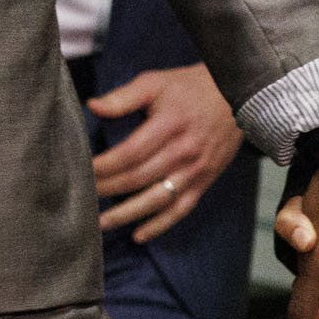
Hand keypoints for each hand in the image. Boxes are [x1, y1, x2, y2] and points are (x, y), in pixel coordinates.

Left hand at [89, 62, 245, 241]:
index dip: (104, 166)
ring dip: (128, 214)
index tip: (83, 171)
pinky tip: (139, 235)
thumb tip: (92, 106)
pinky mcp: (204, 182)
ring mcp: (195, 170)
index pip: (130, 153)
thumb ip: (123, 97)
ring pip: (157, 199)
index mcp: (169, 124)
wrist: (235, 97)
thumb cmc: (189, 88)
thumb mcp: (155, 83)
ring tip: (101, 223)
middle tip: (83, 196)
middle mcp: (183, 151)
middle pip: (139, 178)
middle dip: (108, 189)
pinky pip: (181, 209)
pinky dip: (160, 225)